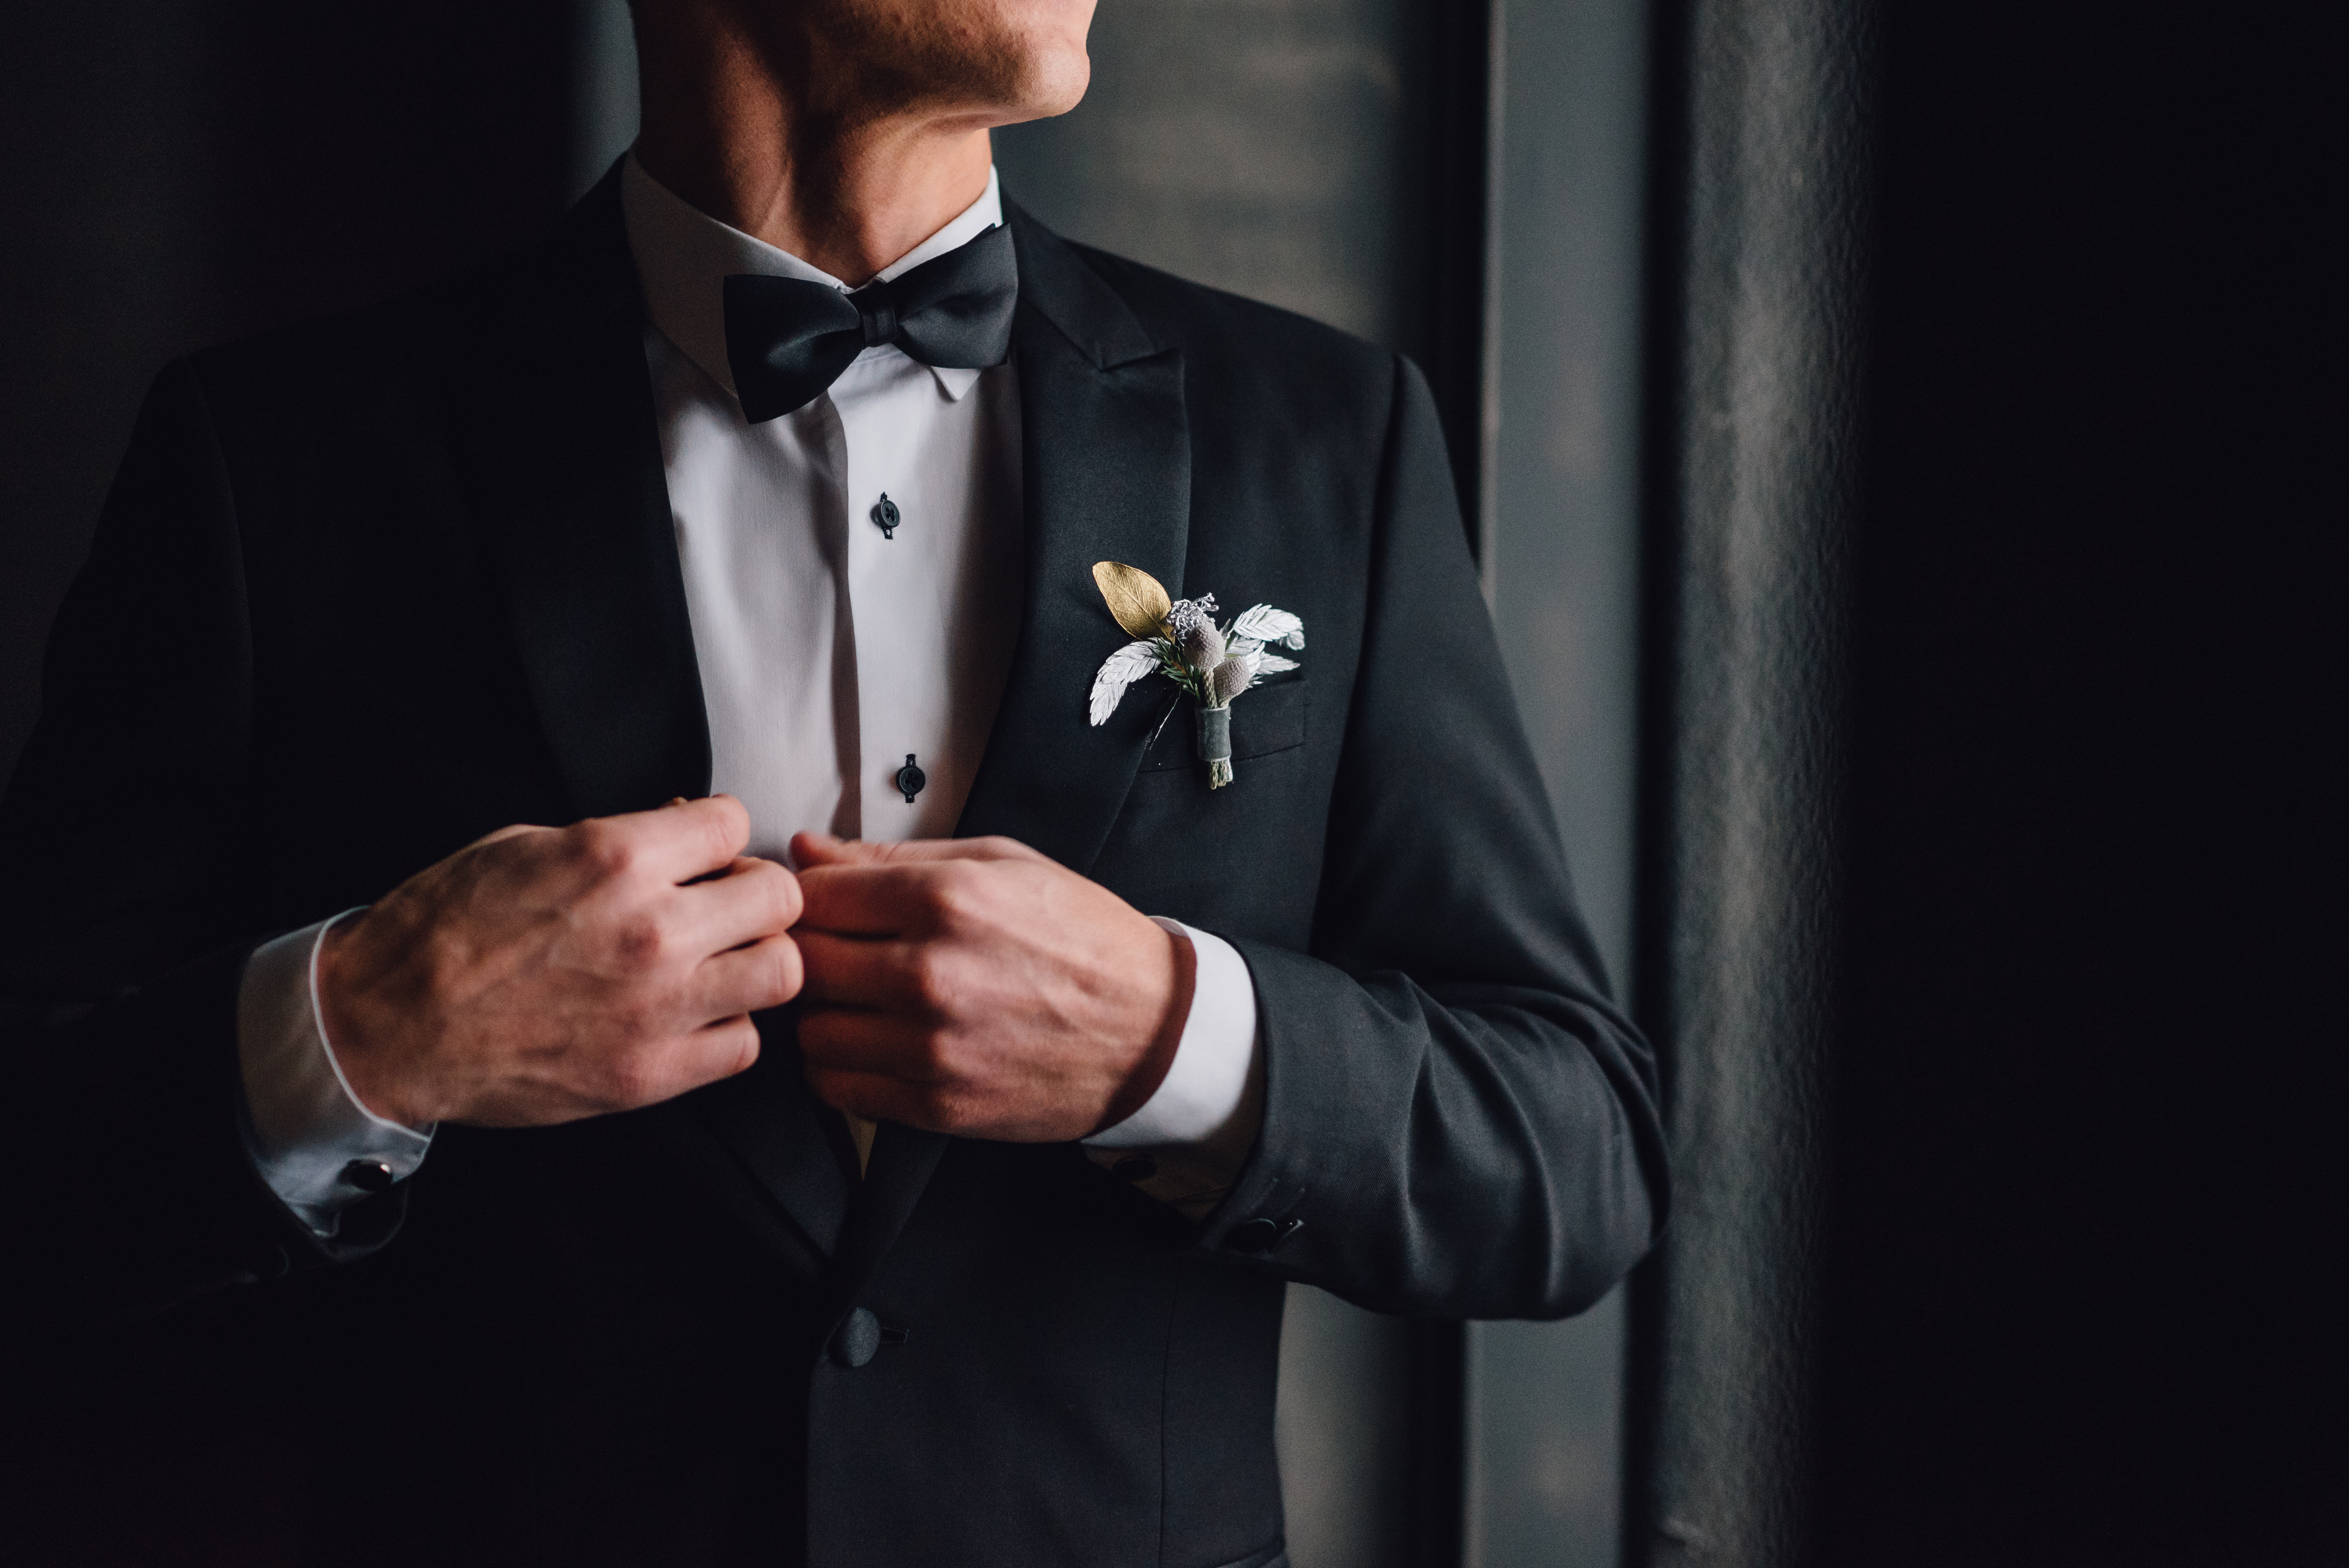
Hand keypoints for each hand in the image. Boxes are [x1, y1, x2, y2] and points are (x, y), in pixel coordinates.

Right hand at [317, 796, 802, 1127]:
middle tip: (721, 905)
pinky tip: (692, 1016)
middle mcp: (652, 930)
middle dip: (752, 892)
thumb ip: (616, 838)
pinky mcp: (650, 1074)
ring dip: (756, 960)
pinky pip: (744, 1045)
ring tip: (718, 962)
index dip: (716, 834)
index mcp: (617, 858)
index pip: (735, 821)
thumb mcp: (524, 844)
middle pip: (779, 896)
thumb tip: (681, 830)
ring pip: (782, 972)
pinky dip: (727, 1028)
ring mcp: (658, 1007)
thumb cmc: (445, 929)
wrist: (389, 1025)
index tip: (699, 851)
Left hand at [791, 832, 1192, 1141]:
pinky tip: (873, 1045)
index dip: (807, 898)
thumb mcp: (1002, 864)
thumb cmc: (1082, 940)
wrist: (1153, 1029)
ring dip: (823, 1015)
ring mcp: (932, 1046)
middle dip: (808, 954)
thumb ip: (896, 857)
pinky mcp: (938, 1105)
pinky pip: (839, 1088)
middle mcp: (932, 973)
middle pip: (803, 963)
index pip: (817, 895)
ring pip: (811, 1032)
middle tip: (836, 952)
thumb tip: (810, 852)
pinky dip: (840, 1067)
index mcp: (947, 900)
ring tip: (859, 1002)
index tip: (818, 905)